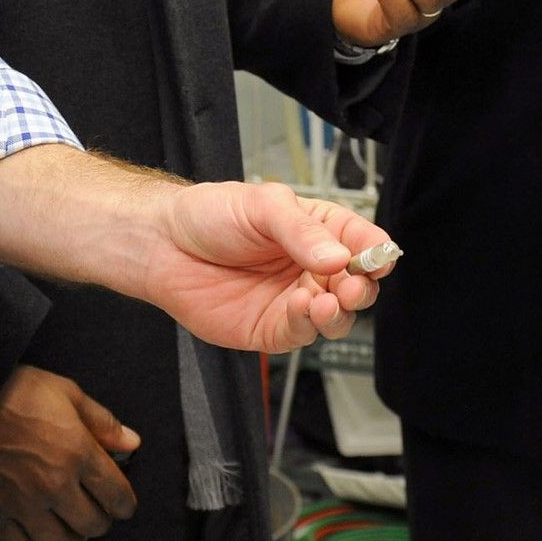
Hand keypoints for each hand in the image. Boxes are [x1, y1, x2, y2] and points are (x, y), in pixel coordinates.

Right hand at [0, 366, 139, 540]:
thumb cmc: (19, 391)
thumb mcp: (67, 393)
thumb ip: (103, 422)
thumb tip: (133, 444)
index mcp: (78, 454)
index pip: (116, 496)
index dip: (125, 504)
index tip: (123, 504)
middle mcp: (55, 486)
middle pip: (93, 525)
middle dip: (102, 521)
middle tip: (97, 511)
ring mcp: (25, 505)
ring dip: (74, 538)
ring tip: (71, 525)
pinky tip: (43, 535)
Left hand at [138, 180, 392, 352]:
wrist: (161, 246)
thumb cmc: (210, 215)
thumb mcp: (262, 206)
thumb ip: (301, 231)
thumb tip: (339, 258)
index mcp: (318, 230)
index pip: (361, 241)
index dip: (375, 251)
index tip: (380, 258)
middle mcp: (312, 267)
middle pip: (357, 284)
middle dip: (362, 286)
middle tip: (353, 284)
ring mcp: (294, 300)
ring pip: (337, 316)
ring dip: (340, 311)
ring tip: (328, 299)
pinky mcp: (272, 330)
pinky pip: (302, 334)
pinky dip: (309, 323)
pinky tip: (302, 306)